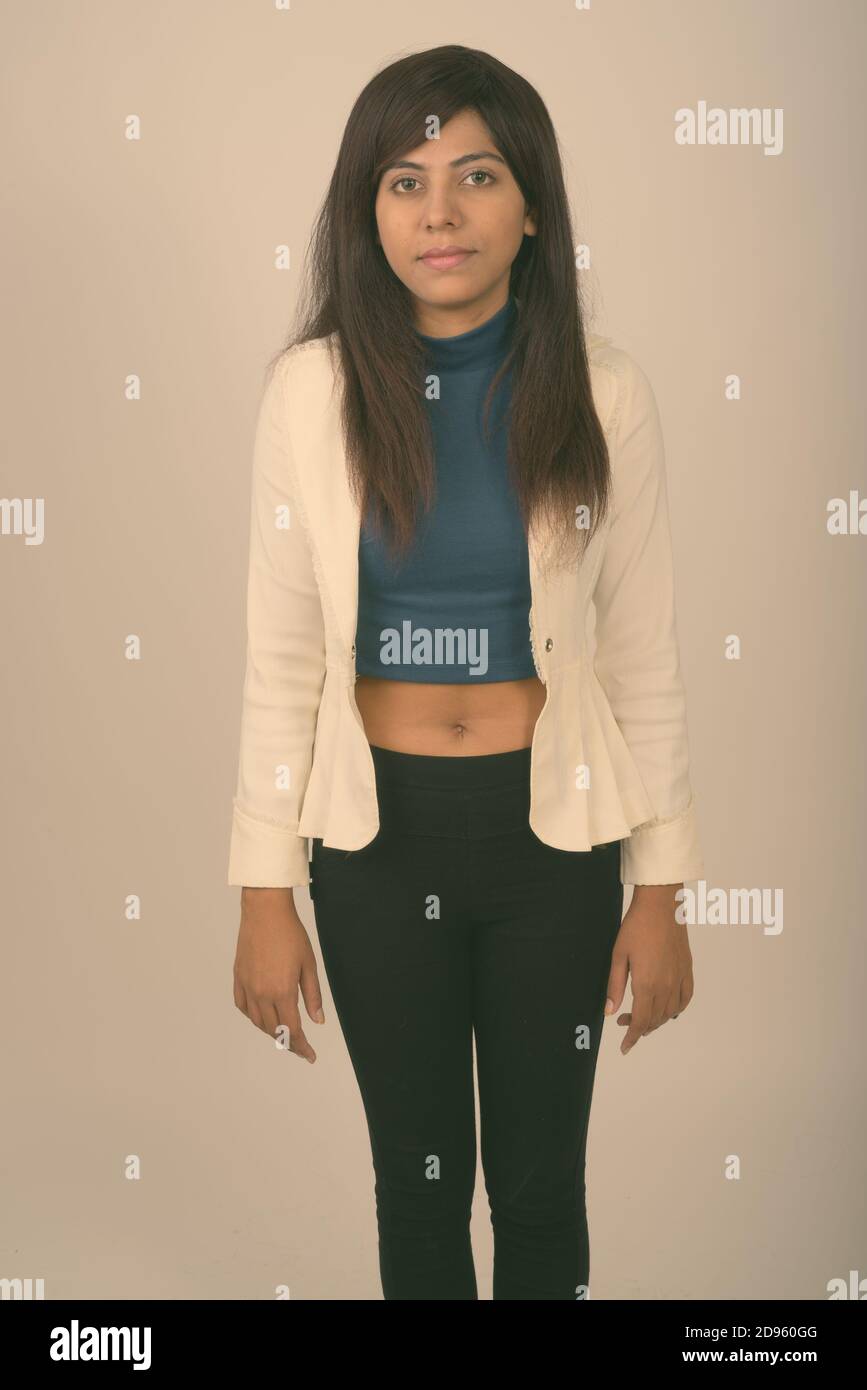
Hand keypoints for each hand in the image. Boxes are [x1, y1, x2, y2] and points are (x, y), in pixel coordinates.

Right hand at [233, 887, 325, 1063]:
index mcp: (282, 991)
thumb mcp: (309, 964)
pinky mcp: (238, 977)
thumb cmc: (290, 934)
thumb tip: (318, 1020)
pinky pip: (243, 1006)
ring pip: (257, 1021)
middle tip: (300, 1046)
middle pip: (274, 1030)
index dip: (302, 1047)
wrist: (265, 912)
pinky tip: (262, 1016)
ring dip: (271, 1031)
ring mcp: (247, 986)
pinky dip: (253, 1016)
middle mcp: (262, 993)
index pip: (292, 1030)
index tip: (309, 1056)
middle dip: (289, 1042)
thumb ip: (312, 995)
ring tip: (283, 1032)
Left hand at [604, 883, 693, 1054]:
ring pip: (670, 1012)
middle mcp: (666, 985)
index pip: (641, 1021)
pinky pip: (686, 998)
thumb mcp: (618, 956)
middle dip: (640, 1027)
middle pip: (655, 1019)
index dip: (632, 1037)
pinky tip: (668, 1009)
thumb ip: (614, 986)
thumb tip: (610, 1011)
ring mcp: (679, 978)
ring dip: (656, 1021)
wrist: (660, 906)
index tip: (625, 1047)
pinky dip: (677, 1009)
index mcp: (647, 983)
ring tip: (643, 1017)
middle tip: (624, 1021)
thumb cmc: (635, 927)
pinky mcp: (687, 969)